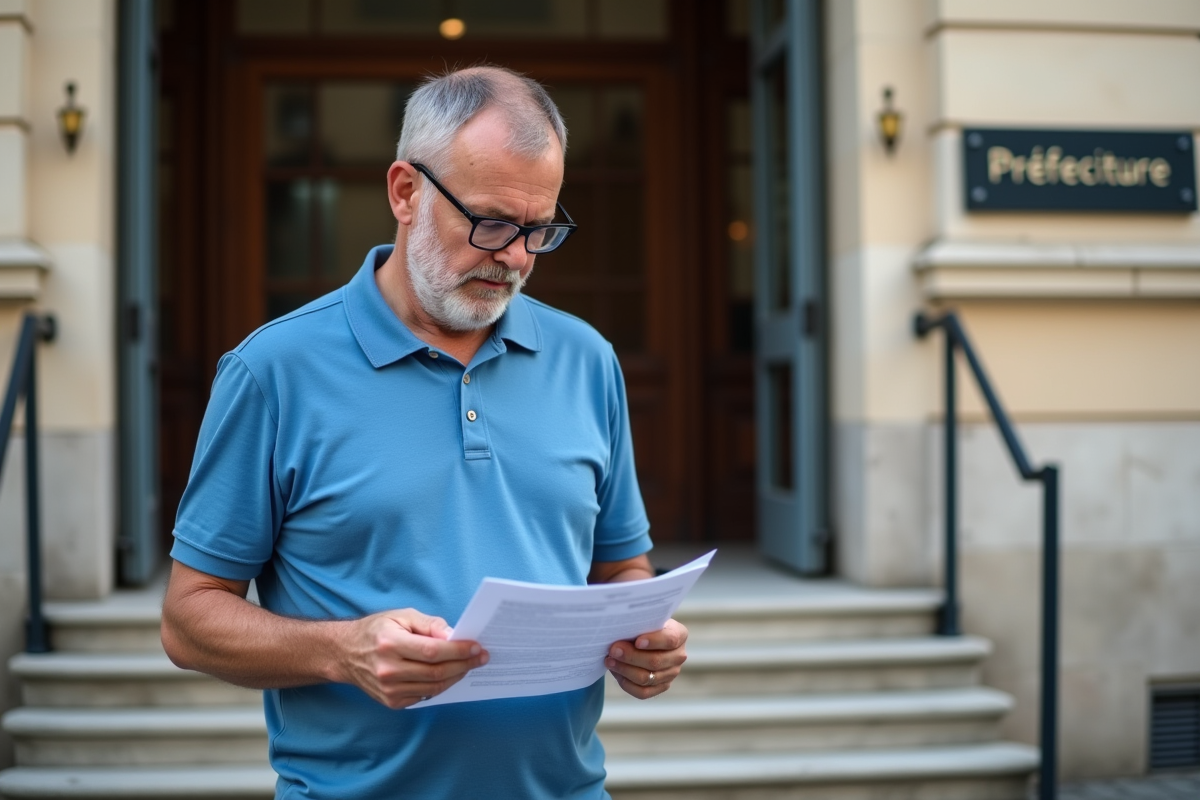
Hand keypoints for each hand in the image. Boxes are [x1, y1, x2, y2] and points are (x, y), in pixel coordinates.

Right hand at [337, 608, 488, 708]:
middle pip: (436, 672)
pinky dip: (440, 685)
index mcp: (389, 644)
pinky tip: (450, 675)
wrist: (346, 653)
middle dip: (464, 665)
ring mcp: (388, 690)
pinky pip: (424, 695)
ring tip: (469, 665)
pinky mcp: (391, 702)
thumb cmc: (377, 630)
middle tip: (481, 657)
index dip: (458, 651)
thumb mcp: (402, 616)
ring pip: (433, 687)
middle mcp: (388, 670)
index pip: (432, 652)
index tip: (476, 647)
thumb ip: (430, 625)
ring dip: (456, 676)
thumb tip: (453, 635)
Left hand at [605, 618, 687, 699]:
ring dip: (624, 670)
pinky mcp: (661, 687)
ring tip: (610, 660)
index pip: (670, 639)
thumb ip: (638, 624)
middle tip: (613, 650)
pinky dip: (626, 683)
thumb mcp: (645, 619)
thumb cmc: (644, 625)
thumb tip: (620, 631)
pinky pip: (643, 692)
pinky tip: (616, 672)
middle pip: (655, 661)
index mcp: (679, 634)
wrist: (645, 637)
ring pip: (646, 678)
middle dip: (631, 656)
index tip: (637, 641)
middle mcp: (679, 656)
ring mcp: (671, 674)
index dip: (653, 641)